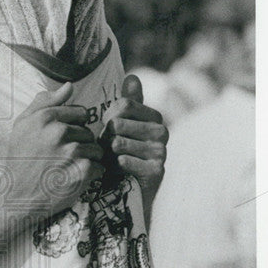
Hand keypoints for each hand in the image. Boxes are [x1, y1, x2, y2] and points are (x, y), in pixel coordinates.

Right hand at [5, 79, 103, 216]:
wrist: (17, 196)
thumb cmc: (20, 159)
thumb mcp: (23, 125)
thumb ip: (45, 102)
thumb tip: (69, 86)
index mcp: (46, 117)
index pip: (80, 112)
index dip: (74, 126)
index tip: (62, 139)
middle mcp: (59, 132)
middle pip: (88, 131)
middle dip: (80, 143)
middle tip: (63, 157)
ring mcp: (72, 152)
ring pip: (96, 149)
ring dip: (87, 158)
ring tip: (68, 168)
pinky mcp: (82, 172)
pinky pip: (99, 167)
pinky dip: (91, 174)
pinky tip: (74, 178)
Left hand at [102, 74, 167, 214]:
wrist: (125, 192)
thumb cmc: (120, 154)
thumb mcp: (121, 126)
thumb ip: (128, 102)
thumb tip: (133, 76)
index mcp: (154, 117)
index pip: (124, 104)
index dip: (108, 118)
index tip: (108, 130)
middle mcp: (162, 132)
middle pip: (118, 123)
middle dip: (105, 137)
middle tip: (109, 150)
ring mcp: (161, 152)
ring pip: (118, 142)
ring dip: (108, 153)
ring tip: (113, 160)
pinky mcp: (156, 171)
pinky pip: (124, 160)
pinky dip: (115, 166)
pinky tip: (119, 172)